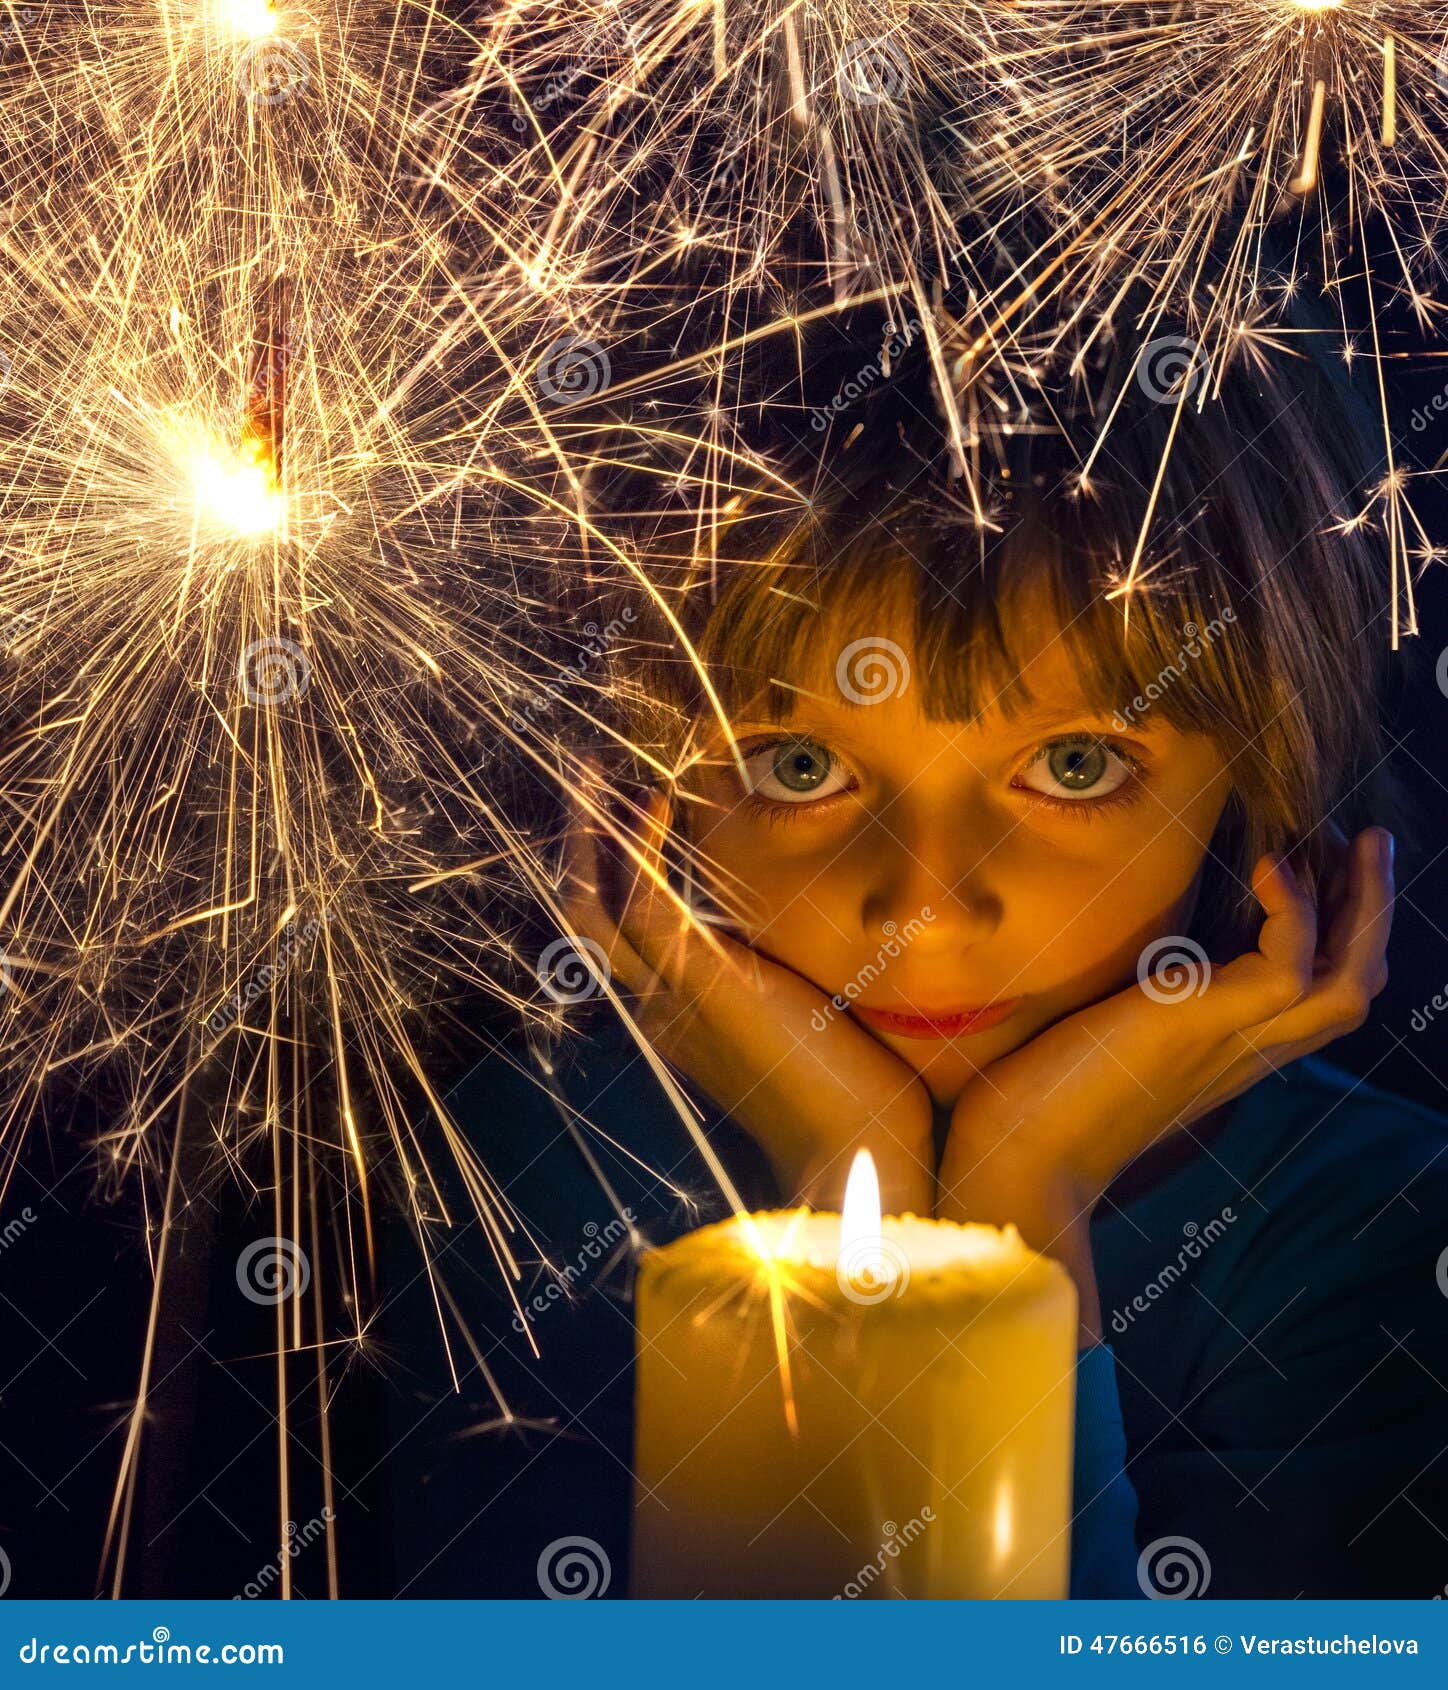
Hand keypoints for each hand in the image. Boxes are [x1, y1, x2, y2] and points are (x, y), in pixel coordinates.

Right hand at [558, 783, 935, 1210]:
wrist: (862, 1161)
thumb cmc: (860, 1098)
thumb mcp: (813, 1019)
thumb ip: (794, 979)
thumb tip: (827, 938)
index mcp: (681, 1015)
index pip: (617, 931)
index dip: (607, 867)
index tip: (628, 802)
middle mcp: (658, 1006)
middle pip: (584, 913)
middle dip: (578, 840)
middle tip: (586, 771)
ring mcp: (671, 998)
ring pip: (591, 904)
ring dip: (590, 831)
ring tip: (599, 768)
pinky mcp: (701, 986)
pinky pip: (640, 903)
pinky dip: (635, 847)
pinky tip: (654, 797)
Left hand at [937, 825, 1393, 1341]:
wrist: (1017, 1154)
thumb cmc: (1039, 1096)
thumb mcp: (1106, 1029)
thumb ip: (1137, 996)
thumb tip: (1129, 948)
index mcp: (1229, 1051)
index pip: (1320, 998)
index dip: (1340, 934)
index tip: (1328, 869)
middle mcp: (1247, 1051)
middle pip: (1355, 986)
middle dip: (1372, 911)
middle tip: (1371, 842)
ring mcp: (1233, 1042)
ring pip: (1349, 981)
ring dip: (1365, 905)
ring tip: (1359, 841)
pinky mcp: (1206, 1024)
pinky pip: (1290, 965)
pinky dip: (1293, 910)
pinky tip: (1270, 866)